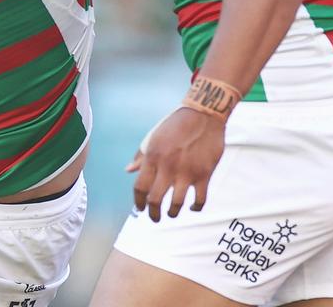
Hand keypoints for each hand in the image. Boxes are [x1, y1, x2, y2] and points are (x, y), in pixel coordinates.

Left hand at [130, 107, 224, 221]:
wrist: (203, 114)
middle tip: (155, 218)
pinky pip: (199, 200)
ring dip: (172, 213)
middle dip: (153, 214)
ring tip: (171, 213)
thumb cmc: (175, 125)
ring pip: (176, 205)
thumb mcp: (154, 137)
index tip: (140, 208)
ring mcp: (186, 172)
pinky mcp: (204, 174)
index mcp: (153, 156)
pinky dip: (195, 208)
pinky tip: (192, 207)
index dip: (138, 202)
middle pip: (155, 200)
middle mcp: (168, 166)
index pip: (139, 187)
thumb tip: (128, 171)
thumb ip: (141, 155)